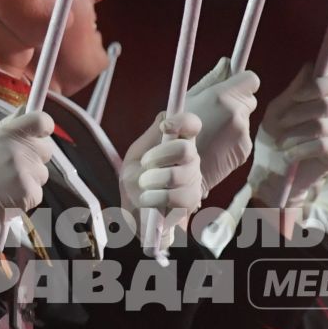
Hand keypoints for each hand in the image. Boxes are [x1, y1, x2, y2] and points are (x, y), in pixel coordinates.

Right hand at [0, 110, 55, 253]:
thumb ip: (7, 126)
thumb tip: (26, 110)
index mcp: (7, 134)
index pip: (42, 121)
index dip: (45, 126)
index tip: (41, 132)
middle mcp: (18, 150)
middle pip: (46, 149)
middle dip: (35, 157)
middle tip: (15, 166)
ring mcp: (25, 172)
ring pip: (42, 173)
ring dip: (30, 178)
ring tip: (7, 184)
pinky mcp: (29, 192)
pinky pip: (37, 192)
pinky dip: (27, 196)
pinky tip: (9, 196)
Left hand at [119, 110, 203, 239]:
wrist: (134, 210)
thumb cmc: (136, 179)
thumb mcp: (137, 154)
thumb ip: (151, 136)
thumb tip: (165, 118)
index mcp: (178, 142)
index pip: (192, 124)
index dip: (183, 121)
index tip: (166, 127)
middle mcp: (190, 158)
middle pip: (185, 149)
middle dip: (160, 155)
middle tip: (145, 165)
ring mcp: (193, 179)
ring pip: (181, 174)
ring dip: (157, 180)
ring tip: (143, 186)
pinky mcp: (191, 200)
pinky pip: (181, 197)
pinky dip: (159, 198)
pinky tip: (148, 200)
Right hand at [182, 57, 258, 192]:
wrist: (178, 172)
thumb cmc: (175, 133)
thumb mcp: (186, 100)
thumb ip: (210, 80)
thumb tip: (226, 63)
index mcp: (222, 98)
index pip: (251, 79)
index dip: (241, 81)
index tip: (232, 85)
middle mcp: (238, 115)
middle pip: (249, 100)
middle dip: (236, 102)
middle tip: (216, 112)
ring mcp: (243, 135)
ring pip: (245, 119)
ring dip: (233, 122)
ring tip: (211, 133)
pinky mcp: (245, 151)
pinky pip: (243, 137)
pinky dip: (233, 139)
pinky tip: (215, 146)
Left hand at [246, 67, 327, 205]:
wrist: (275, 176)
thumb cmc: (275, 142)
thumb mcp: (277, 114)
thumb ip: (292, 93)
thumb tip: (308, 67)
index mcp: (322, 101)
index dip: (317, 86)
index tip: (297, 96)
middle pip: (325, 104)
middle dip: (297, 114)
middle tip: (280, 126)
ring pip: (321, 125)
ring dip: (295, 134)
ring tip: (281, 144)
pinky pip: (322, 145)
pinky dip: (301, 149)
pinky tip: (290, 156)